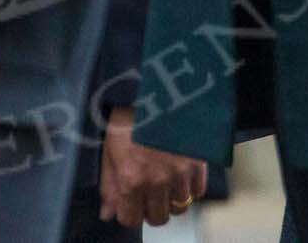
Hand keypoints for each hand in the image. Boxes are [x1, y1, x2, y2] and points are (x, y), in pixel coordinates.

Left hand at [99, 106, 207, 227]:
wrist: (157, 88)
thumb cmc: (128, 116)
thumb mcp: (110, 148)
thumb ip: (109, 185)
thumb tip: (107, 214)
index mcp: (131, 178)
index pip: (131, 219)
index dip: (129, 212)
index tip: (129, 202)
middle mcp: (157, 181)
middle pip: (158, 218)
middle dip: (150, 208)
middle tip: (147, 192)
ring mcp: (181, 174)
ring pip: (179, 207)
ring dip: (170, 197)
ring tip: (164, 177)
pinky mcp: (199, 164)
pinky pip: (197, 192)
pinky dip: (189, 187)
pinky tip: (180, 171)